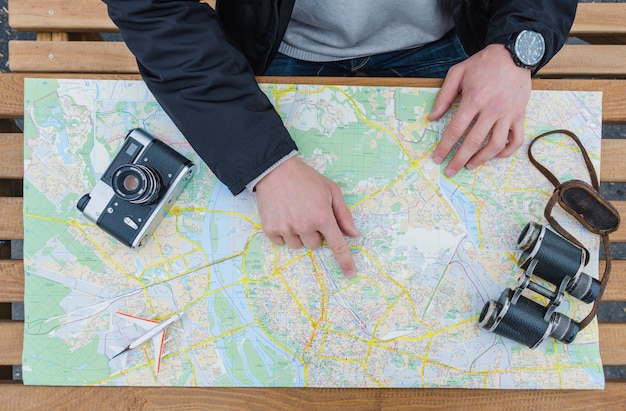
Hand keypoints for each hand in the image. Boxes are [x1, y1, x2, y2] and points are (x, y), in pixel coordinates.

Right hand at [254, 156, 360, 277]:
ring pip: (298, 245)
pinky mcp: (270, 229)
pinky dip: (284, 233)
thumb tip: (354, 234)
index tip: (350, 273)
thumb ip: (343, 214)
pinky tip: (283, 216)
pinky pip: (281, 242)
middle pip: (315, 245)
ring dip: (299, 234)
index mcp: (322, 216)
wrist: (275, 170)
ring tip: (294, 213)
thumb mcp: (331, 190)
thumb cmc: (306, 179)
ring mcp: (286, 228)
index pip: (337, 245)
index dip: (345, 261)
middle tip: (308, 215)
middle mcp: (304, 225)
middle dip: (314, 233)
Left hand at [428, 44, 531, 175]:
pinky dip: (506, 151)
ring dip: (481, 159)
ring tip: (470, 165)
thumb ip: (443, 96)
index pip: (456, 130)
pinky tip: (494, 155)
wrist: (515, 53)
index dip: (445, 147)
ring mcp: (508, 114)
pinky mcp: (520, 115)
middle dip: (459, 159)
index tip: (438, 158)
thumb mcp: (457, 73)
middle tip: (450, 170)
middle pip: (473, 142)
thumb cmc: (483, 63)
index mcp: (474, 99)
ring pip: (495, 145)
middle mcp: (492, 109)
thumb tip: (432, 117)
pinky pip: (516, 140)